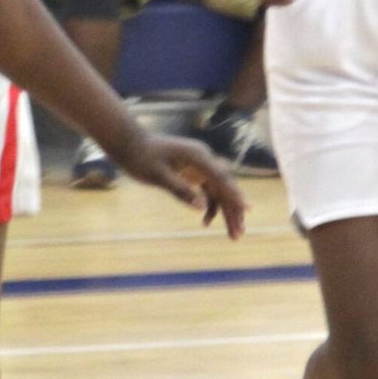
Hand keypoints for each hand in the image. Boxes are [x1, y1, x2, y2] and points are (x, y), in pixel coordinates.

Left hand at [115, 130, 245, 237]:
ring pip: (219, 191)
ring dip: (226, 212)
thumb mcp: (157, 176)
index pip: (221, 178)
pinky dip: (210, 206)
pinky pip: (208, 190)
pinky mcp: (194, 171)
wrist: (129, 143)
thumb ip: (180, 190)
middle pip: (225, 186)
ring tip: (232, 235)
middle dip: (233, 210)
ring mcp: (200, 165)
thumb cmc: (141, 158)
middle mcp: (203, 159)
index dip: (235, 195)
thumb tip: (201, 207)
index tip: (248, 210)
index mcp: (197, 156)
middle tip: (239, 234)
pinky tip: (206, 223)